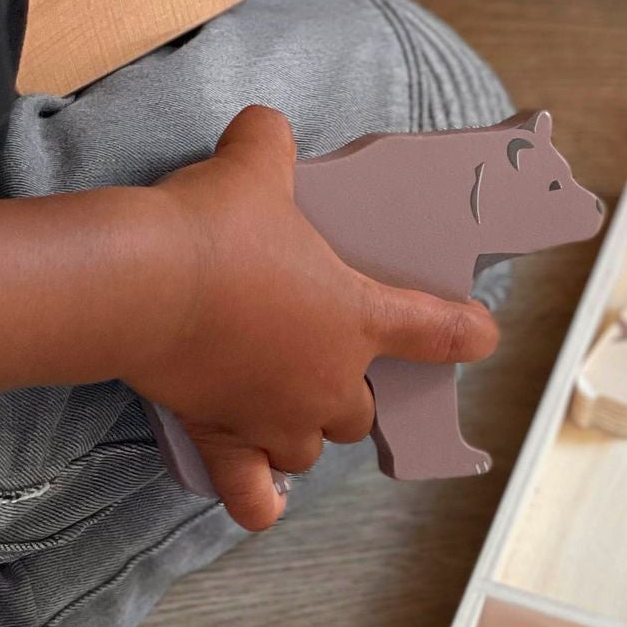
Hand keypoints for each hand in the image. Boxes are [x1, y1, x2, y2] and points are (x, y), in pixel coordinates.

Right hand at [131, 106, 498, 529]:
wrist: (147, 281)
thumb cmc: (213, 229)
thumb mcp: (253, 168)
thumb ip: (270, 147)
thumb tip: (266, 127)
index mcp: (359, 320)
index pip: (436, 332)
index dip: (465, 334)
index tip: (480, 336)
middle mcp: (330, 383)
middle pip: (359, 411)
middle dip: (345, 392)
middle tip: (313, 360)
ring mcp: (282, 418)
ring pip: (312, 448)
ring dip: (304, 433)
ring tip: (275, 408)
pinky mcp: (228, 440)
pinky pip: (254, 494)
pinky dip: (258, 498)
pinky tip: (260, 497)